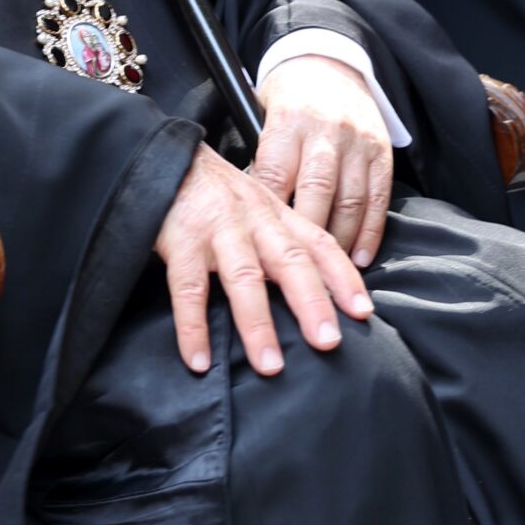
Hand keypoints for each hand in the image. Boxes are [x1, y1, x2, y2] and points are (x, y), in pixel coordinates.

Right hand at [155, 142, 374, 378]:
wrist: (162, 158)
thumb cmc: (213, 192)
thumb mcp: (254, 205)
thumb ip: (280, 240)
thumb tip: (313, 290)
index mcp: (275, 213)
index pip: (318, 244)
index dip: (342, 277)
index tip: (362, 312)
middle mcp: (253, 219)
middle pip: (290, 261)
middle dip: (311, 303)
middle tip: (329, 343)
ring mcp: (216, 229)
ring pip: (244, 277)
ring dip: (258, 324)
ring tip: (271, 366)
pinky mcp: (179, 241)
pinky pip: (187, 290)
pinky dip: (193, 328)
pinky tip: (199, 362)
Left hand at [254, 55, 392, 265]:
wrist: (328, 63)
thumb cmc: (286, 100)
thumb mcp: (262, 118)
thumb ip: (261, 162)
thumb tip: (251, 216)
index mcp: (288, 121)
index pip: (275, 174)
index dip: (270, 215)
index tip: (262, 249)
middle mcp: (325, 132)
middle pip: (316, 191)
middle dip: (306, 237)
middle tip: (296, 276)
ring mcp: (357, 142)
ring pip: (350, 201)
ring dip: (339, 242)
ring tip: (327, 276)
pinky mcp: (381, 152)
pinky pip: (378, 199)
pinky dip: (370, 233)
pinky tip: (358, 259)